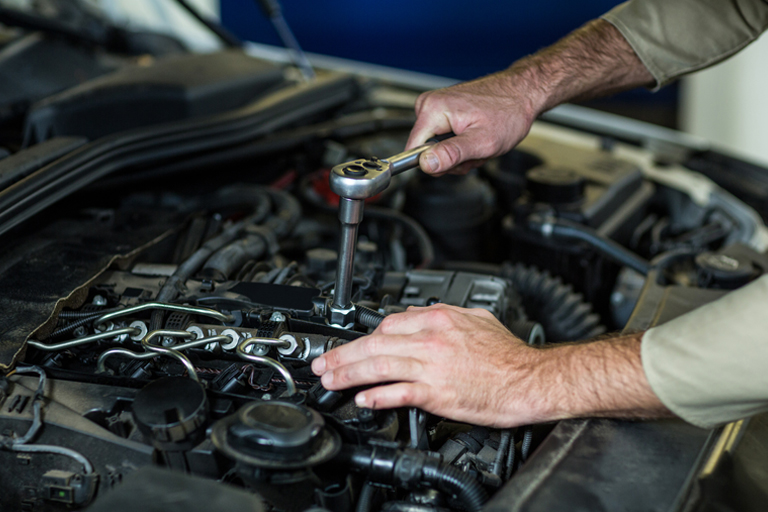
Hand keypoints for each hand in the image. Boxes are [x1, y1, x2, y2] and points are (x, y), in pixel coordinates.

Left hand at [310, 304, 549, 426]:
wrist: (529, 379)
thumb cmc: (507, 354)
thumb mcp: (476, 319)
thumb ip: (443, 315)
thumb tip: (419, 315)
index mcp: (439, 319)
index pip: (388, 324)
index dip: (365, 337)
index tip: (353, 346)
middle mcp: (431, 340)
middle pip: (375, 344)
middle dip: (343, 355)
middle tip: (324, 364)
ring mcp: (432, 366)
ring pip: (378, 366)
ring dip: (348, 374)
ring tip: (331, 381)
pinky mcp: (437, 393)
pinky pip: (399, 393)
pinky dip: (377, 396)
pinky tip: (363, 399)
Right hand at [406, 71, 542, 175]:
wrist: (522, 93)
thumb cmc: (508, 112)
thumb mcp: (482, 142)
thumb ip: (452, 154)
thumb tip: (426, 164)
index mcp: (433, 110)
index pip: (413, 150)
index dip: (435, 163)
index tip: (457, 160)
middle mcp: (430, 105)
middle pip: (427, 151)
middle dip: (453, 159)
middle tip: (475, 150)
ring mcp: (436, 107)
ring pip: (437, 148)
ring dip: (460, 153)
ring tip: (478, 141)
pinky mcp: (443, 110)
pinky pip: (444, 139)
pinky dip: (462, 144)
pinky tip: (476, 136)